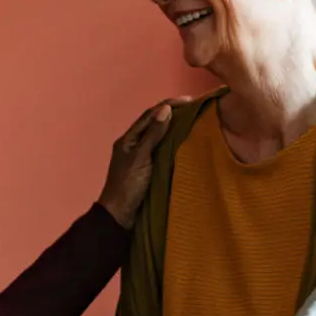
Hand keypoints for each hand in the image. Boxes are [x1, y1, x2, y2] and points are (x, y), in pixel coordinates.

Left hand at [97, 98, 188, 227]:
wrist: (120, 215)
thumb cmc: (128, 184)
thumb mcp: (141, 157)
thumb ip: (153, 134)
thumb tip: (165, 109)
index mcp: (128, 139)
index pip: (150, 115)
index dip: (168, 105)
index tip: (189, 100)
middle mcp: (134, 145)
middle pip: (154, 124)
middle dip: (172, 114)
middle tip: (195, 109)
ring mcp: (140, 157)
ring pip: (159, 137)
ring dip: (174, 128)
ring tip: (193, 122)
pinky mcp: (147, 169)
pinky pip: (161, 150)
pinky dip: (173, 144)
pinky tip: (185, 144)